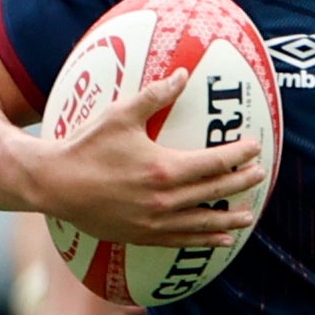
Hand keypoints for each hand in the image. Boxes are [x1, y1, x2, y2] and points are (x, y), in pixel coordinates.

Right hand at [25, 70, 265, 247]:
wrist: (54, 183)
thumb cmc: (86, 146)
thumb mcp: (120, 114)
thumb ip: (155, 96)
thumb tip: (182, 74)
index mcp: (163, 169)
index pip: (213, 163)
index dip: (238, 155)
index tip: (255, 148)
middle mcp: (163, 200)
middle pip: (214, 192)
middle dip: (240, 183)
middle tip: (260, 175)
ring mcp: (153, 222)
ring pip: (202, 222)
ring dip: (229, 219)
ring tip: (249, 217)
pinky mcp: (141, 236)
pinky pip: (181, 240)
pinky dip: (204, 239)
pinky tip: (220, 239)